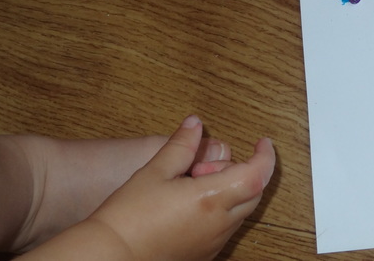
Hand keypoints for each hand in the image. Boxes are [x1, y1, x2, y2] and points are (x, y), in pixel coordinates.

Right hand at [85, 116, 273, 260]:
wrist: (108, 257)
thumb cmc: (128, 218)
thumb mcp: (154, 172)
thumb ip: (181, 146)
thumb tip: (195, 125)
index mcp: (212, 200)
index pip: (257, 175)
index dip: (265, 156)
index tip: (262, 143)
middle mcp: (219, 225)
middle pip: (253, 192)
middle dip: (242, 171)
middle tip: (205, 165)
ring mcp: (213, 243)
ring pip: (240, 211)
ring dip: (231, 191)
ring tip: (191, 184)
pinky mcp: (203, 255)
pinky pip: (225, 228)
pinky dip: (220, 209)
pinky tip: (190, 203)